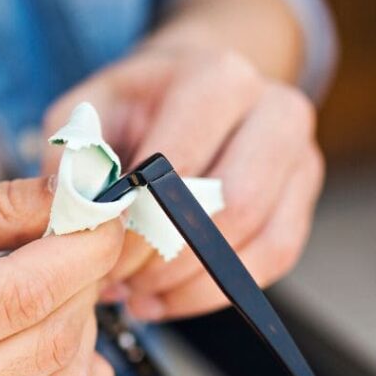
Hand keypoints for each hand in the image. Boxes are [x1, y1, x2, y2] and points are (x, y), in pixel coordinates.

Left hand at [42, 43, 323, 320]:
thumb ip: (74, 155)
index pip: (182, 167)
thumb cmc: (135, 105)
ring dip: (190, 282)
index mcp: (218, 78)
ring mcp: (299, 155)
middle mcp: (274, 109)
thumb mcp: (89, 111)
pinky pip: (271, 260)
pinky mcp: (303, 199)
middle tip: (119, 279)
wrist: (191, 90)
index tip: (98, 251)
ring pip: (258, 242)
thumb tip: (72, 205)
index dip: (138, 221)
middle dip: (168, 257)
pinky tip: (165, 297)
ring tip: (137, 291)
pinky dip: (214, 292)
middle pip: (233, 206)